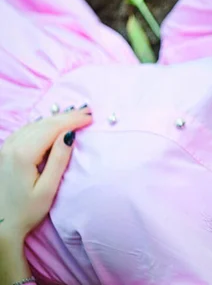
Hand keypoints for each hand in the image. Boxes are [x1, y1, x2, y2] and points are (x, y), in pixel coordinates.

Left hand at [0, 107, 91, 243]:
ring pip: (34, 125)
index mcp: (23, 154)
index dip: (72, 120)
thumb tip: (70, 135)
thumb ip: (59, 160)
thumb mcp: (47, 189)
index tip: (90, 117)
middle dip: (67, 116)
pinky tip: (51, 124)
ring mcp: (5, 148)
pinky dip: (42, 124)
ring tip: (74, 114)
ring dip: (55, 118)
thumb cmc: (26, 211)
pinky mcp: (4, 152)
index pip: (52, 128)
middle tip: (87, 111)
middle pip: (44, 124)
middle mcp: (12, 146)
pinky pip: (26, 130)